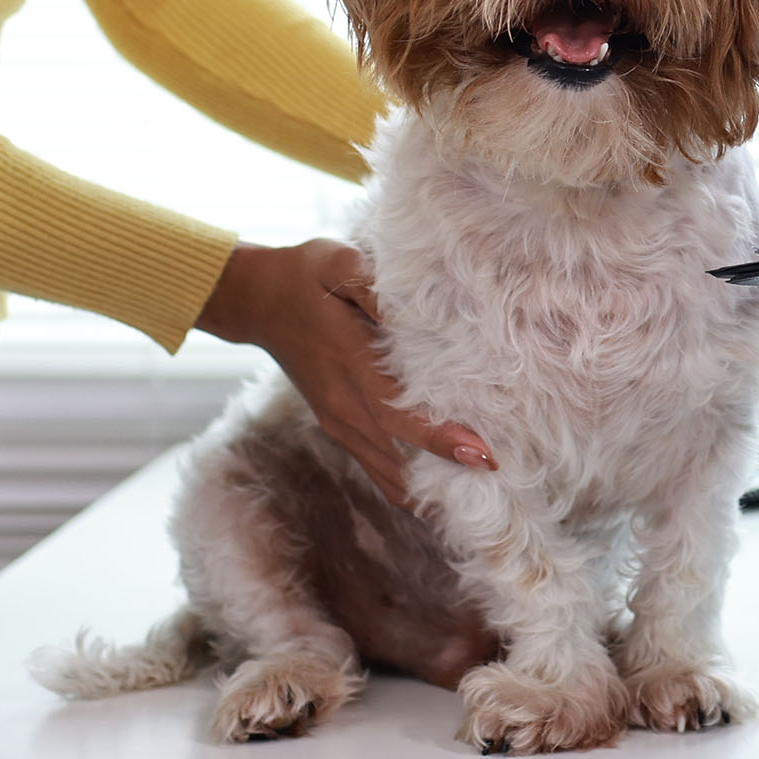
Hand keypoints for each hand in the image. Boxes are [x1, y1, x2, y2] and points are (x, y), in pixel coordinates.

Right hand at [194, 239, 494, 506]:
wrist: (257, 300)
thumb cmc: (305, 275)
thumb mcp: (337, 261)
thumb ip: (373, 286)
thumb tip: (412, 311)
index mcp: (348, 363)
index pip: (398, 412)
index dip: (439, 437)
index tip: (481, 453)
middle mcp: (341, 403)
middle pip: (399, 452)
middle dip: (448, 471)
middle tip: (501, 483)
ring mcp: (337, 420)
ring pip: (386, 470)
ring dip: (428, 487)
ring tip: (480, 497)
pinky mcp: (336, 425)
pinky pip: (374, 467)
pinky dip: (405, 485)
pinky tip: (437, 497)